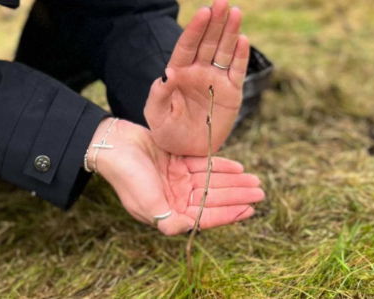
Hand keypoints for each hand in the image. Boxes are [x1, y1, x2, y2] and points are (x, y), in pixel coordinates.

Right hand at [93, 119, 262, 235]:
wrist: (112, 144)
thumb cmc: (127, 175)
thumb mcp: (146, 202)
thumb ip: (168, 219)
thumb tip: (188, 230)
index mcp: (168, 212)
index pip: (204, 216)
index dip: (229, 214)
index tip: (250, 210)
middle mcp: (175, 197)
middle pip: (212, 198)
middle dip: (237, 195)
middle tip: (261, 192)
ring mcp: (176, 179)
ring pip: (211, 182)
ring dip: (233, 181)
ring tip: (255, 180)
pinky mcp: (176, 161)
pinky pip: (203, 165)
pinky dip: (220, 166)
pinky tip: (238, 167)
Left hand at [144, 0, 249, 155]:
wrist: (186, 151)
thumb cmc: (167, 131)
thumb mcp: (156, 115)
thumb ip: (159, 95)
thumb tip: (168, 73)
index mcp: (179, 71)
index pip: (188, 45)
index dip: (195, 28)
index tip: (203, 11)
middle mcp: (198, 70)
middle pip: (208, 41)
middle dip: (215, 20)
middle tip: (222, 0)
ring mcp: (216, 79)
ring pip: (224, 50)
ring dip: (230, 31)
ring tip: (235, 11)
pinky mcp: (232, 92)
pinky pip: (236, 71)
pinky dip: (240, 56)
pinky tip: (243, 39)